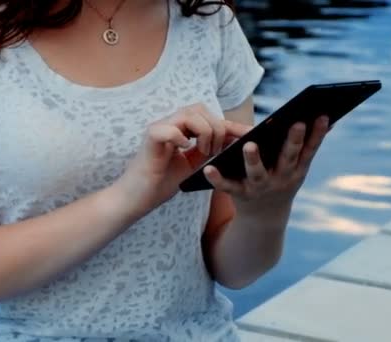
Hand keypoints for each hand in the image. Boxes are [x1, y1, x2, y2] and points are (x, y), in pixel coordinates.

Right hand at [115, 103, 251, 214]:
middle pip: (200, 109)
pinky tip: (184, 149)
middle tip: (216, 151)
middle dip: (217, 128)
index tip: (253, 134)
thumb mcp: (194, 165)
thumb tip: (234, 143)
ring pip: (188, 114)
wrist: (138, 198)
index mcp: (181, 128)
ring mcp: (159, 128)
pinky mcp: (149, 138)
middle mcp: (170, 123)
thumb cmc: (163, 182)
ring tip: (203, 152)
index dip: (232, 124)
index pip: (210, 118)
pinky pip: (168, 129)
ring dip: (203, 133)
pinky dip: (180, 137)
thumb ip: (210, 151)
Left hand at [203, 115, 329, 215]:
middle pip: (288, 158)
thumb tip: (326, 117)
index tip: (322, 114)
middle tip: (296, 122)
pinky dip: (217, 179)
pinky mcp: (240, 194)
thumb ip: (307, 144)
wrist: (264, 217)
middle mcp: (281, 178)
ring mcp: (261, 187)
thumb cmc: (281, 180)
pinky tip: (208, 168)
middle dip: (293, 141)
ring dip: (254, 159)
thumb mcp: (297, 167)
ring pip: (257, 173)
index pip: (310, 149)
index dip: (317, 133)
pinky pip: (228, 186)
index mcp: (296, 169)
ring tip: (249, 144)